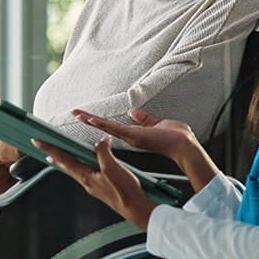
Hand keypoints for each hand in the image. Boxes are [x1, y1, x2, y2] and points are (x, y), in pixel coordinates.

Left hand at [38, 136, 156, 229]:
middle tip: (44, 148)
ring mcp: (94, 184)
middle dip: (54, 155)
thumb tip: (101, 142)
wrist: (135, 208)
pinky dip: (81, 164)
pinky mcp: (102, 186)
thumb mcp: (112, 167)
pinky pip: (86, 172)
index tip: (38, 142)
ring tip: (58, 155)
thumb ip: (103, 152)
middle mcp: (87, 181)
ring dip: (65, 160)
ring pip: (75, 169)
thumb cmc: (124, 192)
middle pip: (66, 165)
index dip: (50, 149)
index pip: (64, 159)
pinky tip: (86, 162)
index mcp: (86, 177)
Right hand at [69, 109, 218, 192]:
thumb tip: (133, 112)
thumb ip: (144, 119)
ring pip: (105, 127)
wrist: (184, 146)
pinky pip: (113, 128)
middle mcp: (129, 137)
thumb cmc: (176, 137)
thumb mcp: (158, 124)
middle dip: (89, 120)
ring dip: (90, 120)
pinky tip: (90, 120)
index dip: (100, 122)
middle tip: (74, 114)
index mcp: (135, 134)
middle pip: (104, 127)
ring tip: (76, 114)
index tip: (88, 117)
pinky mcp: (133, 136)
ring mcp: (130, 137)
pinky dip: (101, 124)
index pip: (113, 126)